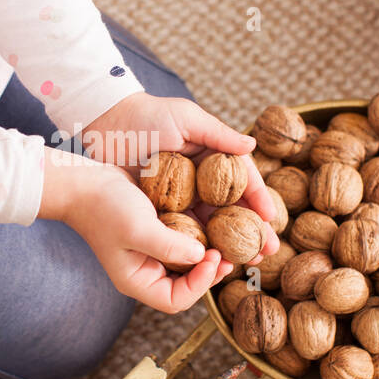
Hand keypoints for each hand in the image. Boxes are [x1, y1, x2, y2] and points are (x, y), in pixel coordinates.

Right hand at [39, 150, 243, 314]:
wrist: (83, 181)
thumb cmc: (103, 207)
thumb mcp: (137, 228)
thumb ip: (169, 246)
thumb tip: (201, 256)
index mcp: (138, 280)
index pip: (176, 300)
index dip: (200, 285)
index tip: (213, 259)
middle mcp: (146, 270)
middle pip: (186, 284)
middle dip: (210, 272)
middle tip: (228, 255)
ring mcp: (151, 252)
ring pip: (188, 263)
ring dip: (209, 254)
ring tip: (227, 242)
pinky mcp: (157, 232)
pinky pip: (184, 240)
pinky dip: (201, 235)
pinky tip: (214, 221)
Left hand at [79, 92, 280, 259]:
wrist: (106, 125)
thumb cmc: (147, 115)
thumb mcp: (186, 118)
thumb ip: (219, 134)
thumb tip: (253, 146)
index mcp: (212, 156)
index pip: (243, 181)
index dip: (259, 200)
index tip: (272, 220)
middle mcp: (201, 179)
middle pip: (232, 209)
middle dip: (251, 231)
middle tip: (267, 251)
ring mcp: (182, 196)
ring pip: (210, 224)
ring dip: (228, 244)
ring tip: (244, 262)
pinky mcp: (161, 209)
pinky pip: (183, 230)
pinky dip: (197, 246)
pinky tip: (209, 262)